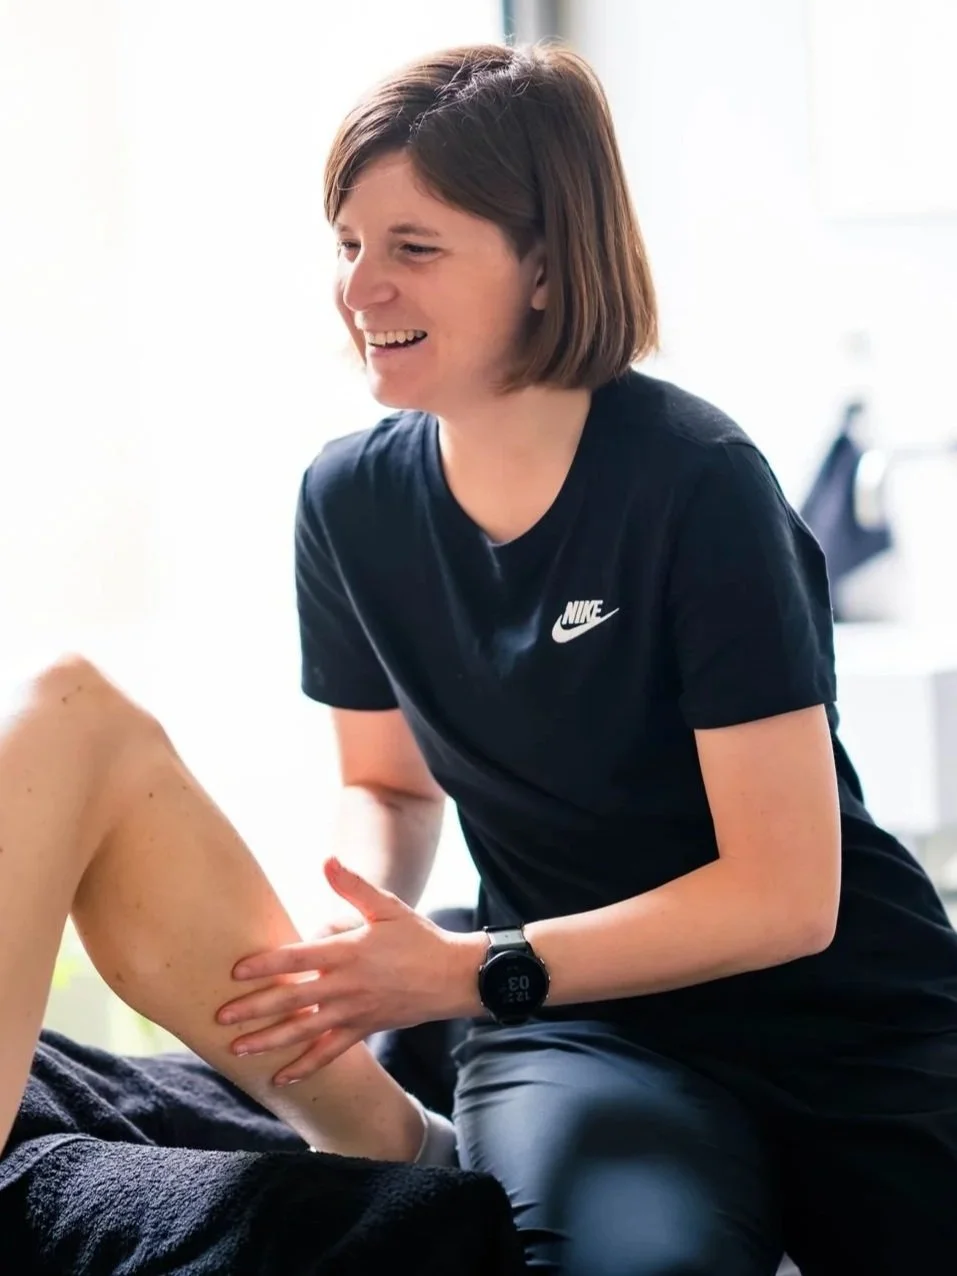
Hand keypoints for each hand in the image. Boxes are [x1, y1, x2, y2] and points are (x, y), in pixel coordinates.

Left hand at [216, 857, 483, 1083]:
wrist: (453, 977)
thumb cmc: (418, 937)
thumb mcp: (388, 907)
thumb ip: (353, 886)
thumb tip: (326, 860)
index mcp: (348, 952)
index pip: (298, 958)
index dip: (266, 965)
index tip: (236, 972)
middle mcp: (346, 985)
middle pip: (292, 1000)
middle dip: (254, 1010)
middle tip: (220, 1018)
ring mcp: (353, 1012)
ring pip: (304, 1031)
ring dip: (269, 1041)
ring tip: (238, 1050)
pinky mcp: (363, 1030)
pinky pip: (329, 1053)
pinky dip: (305, 1067)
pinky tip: (281, 1079)